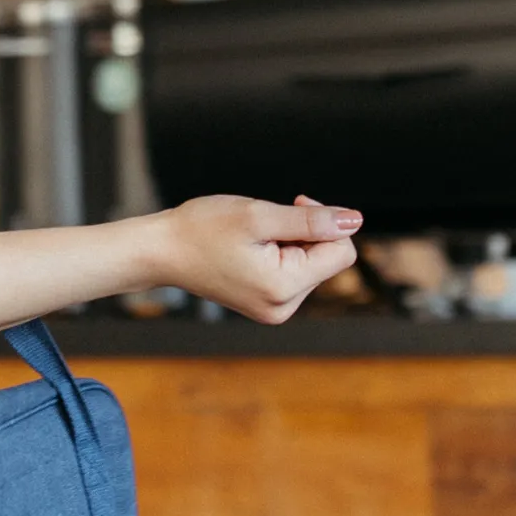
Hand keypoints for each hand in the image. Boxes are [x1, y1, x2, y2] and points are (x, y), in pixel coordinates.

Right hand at [156, 193, 361, 324]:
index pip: (342, 252)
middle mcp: (283, 308)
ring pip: (312, 265)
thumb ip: (311, 221)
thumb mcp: (259, 216)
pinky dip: (282, 253)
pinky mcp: (267, 305)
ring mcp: (275, 310)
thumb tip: (354, 220)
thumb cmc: (202, 228)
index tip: (294, 205)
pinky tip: (253, 247)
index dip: (326, 222)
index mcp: (284, 288)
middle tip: (267, 221)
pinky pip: (295, 273)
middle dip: (305, 233)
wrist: (161, 250)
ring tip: (255, 236)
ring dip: (292, 241)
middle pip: (328, 259)